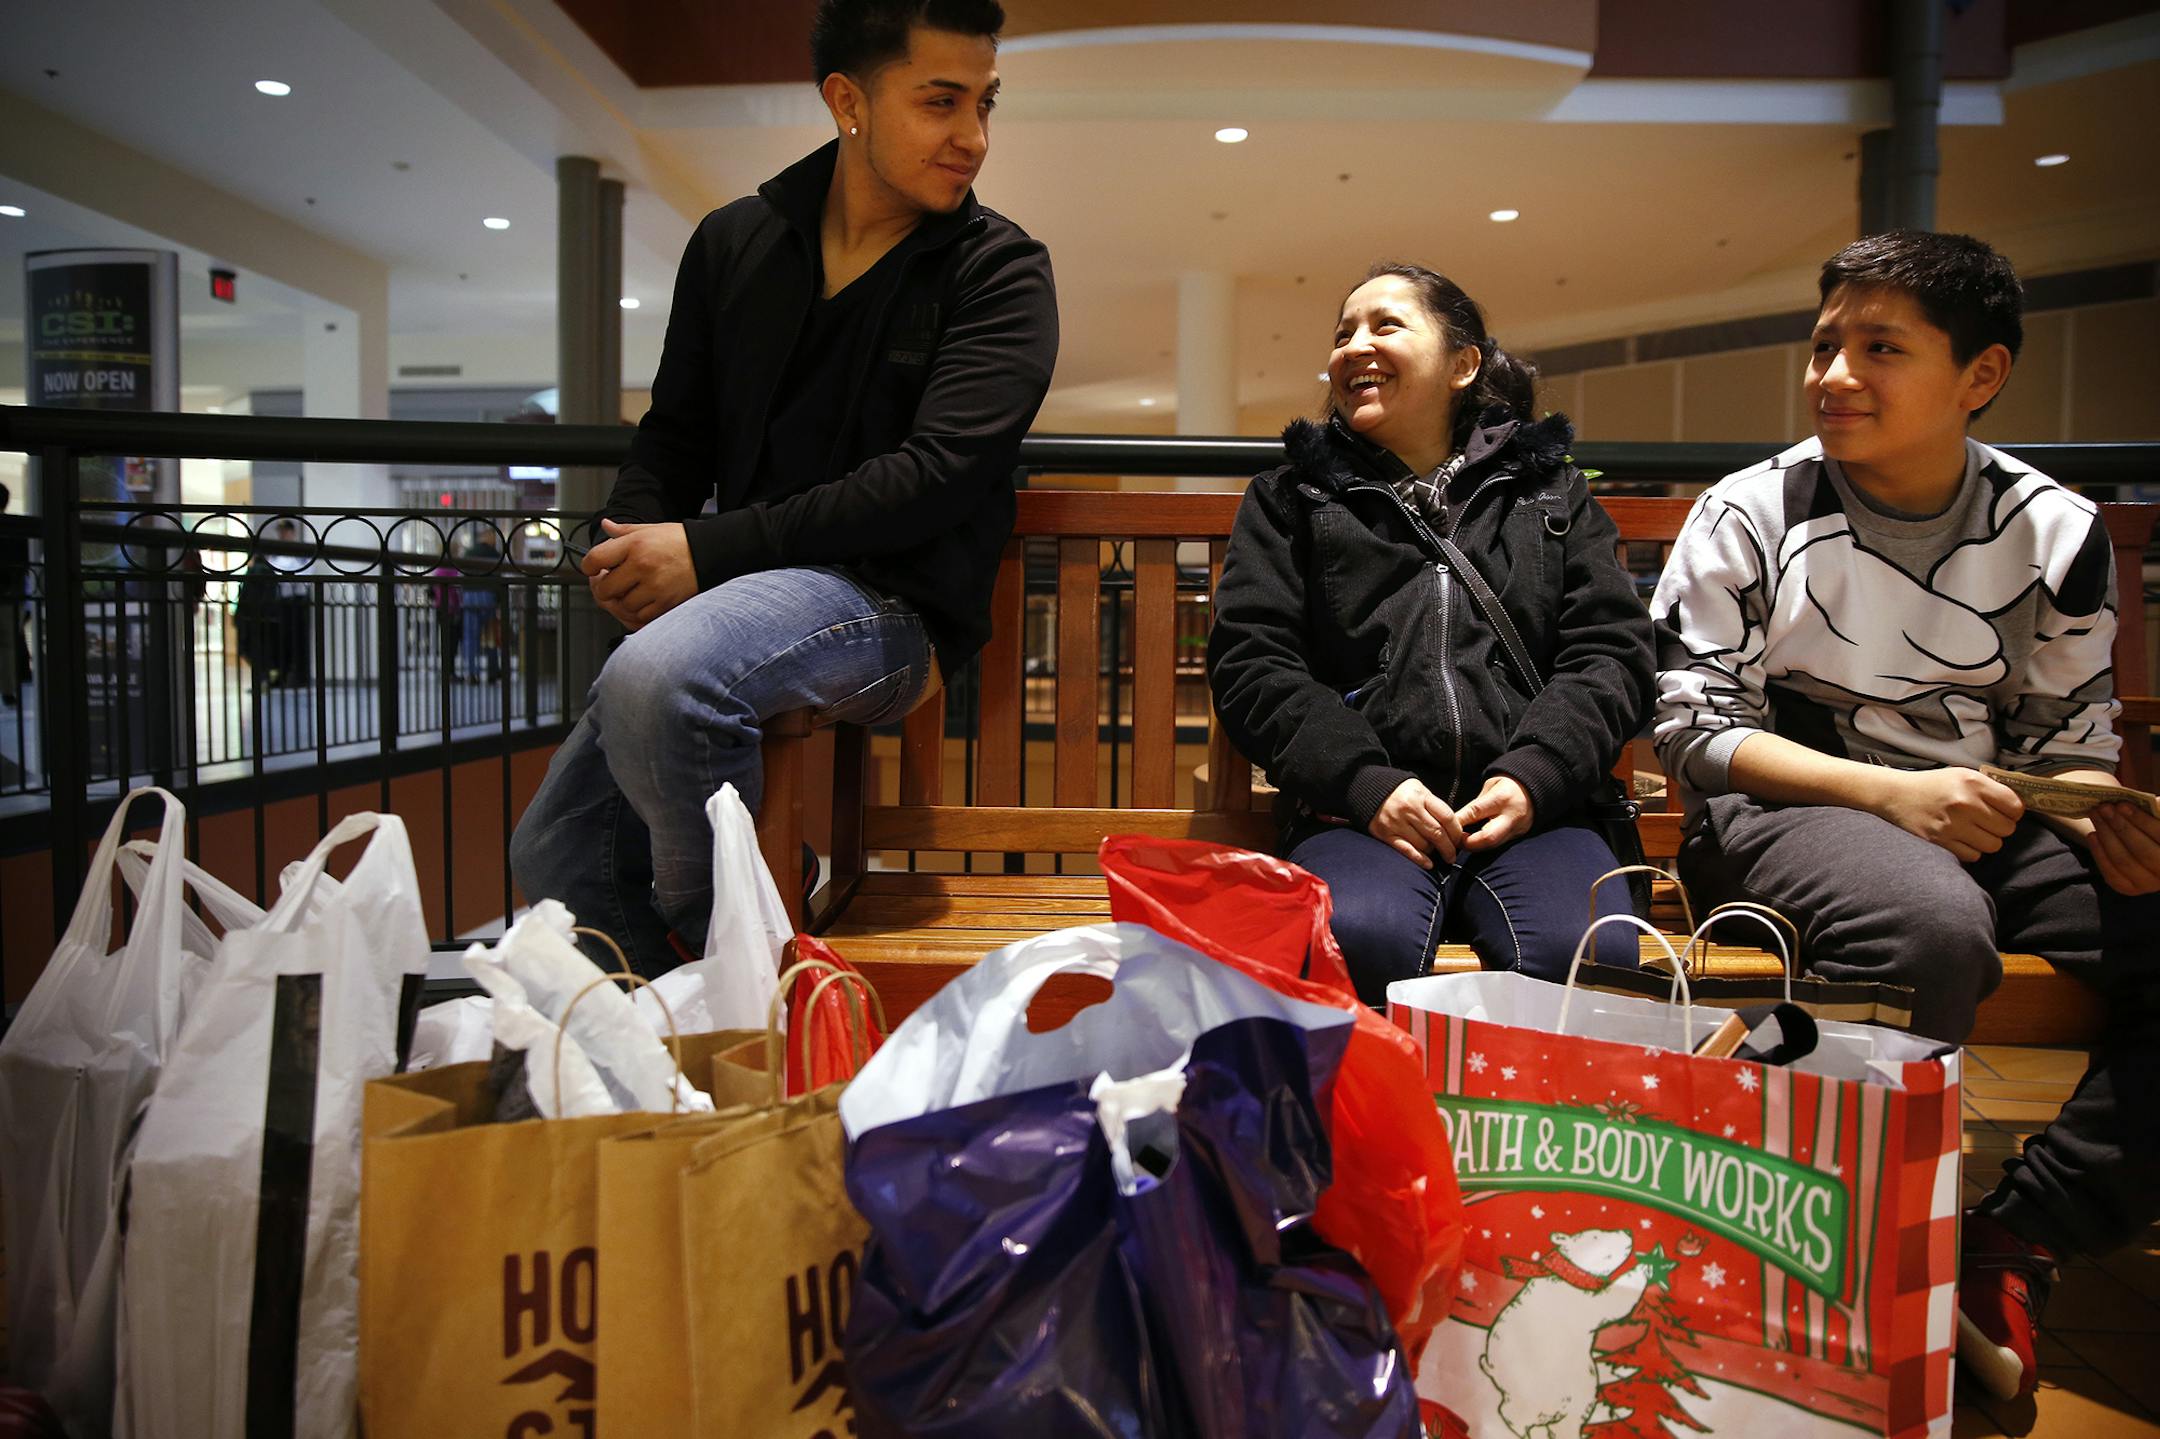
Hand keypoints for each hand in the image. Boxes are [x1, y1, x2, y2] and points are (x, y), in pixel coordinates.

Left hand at [585, 519, 694, 630]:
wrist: (709, 554)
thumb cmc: (680, 542)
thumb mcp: (650, 529)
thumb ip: (623, 531)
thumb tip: (605, 526)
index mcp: (635, 545)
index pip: (595, 559)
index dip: (588, 567)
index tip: (593, 570)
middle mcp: (642, 566)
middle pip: (605, 589)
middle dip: (605, 588)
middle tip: (611, 583)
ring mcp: (654, 587)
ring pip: (622, 605)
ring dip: (623, 601)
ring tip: (631, 591)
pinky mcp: (666, 603)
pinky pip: (641, 616)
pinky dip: (639, 611)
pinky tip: (643, 600)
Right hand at [1369, 778, 1465, 868]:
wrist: (1368, 789)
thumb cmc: (1400, 792)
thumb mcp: (1419, 790)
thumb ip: (1434, 807)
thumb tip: (1453, 829)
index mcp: (1420, 796)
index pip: (1446, 817)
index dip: (1456, 831)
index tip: (1459, 839)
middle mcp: (1409, 809)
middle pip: (1437, 833)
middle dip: (1449, 847)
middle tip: (1452, 855)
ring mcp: (1396, 822)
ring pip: (1423, 844)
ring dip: (1432, 851)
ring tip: (1434, 852)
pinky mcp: (1385, 834)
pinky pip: (1406, 850)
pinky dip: (1419, 859)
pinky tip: (1428, 864)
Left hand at [1459, 774, 1533, 851]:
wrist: (1535, 789)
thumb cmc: (1508, 785)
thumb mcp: (1491, 786)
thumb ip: (1476, 803)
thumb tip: (1457, 819)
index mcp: (1501, 798)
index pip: (1476, 812)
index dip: (1459, 822)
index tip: (1445, 827)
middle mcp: (1510, 816)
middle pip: (1488, 837)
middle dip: (1469, 843)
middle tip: (1455, 842)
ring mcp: (1516, 828)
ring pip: (1494, 845)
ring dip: (1476, 847)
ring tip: (1462, 843)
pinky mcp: (1519, 836)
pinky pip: (1500, 844)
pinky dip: (1485, 845)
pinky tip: (1475, 843)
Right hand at [1874, 767, 2021, 861]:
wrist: (1894, 794)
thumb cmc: (1933, 785)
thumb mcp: (1962, 775)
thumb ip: (1990, 788)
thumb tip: (2019, 808)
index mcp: (1972, 783)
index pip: (2015, 807)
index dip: (2013, 812)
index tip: (2004, 812)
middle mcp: (1964, 803)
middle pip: (2007, 829)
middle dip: (2000, 827)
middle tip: (1986, 822)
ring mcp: (1951, 825)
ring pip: (1992, 845)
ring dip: (1986, 841)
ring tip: (1974, 831)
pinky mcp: (1940, 842)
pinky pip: (1973, 856)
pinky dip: (1970, 850)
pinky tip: (1960, 839)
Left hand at [2088, 804, 2159, 895]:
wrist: (2145, 845)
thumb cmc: (2154, 826)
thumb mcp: (2158, 817)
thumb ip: (2157, 810)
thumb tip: (2146, 801)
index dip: (2141, 820)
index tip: (2122, 804)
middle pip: (2142, 851)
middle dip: (2120, 827)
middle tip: (2104, 807)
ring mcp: (2149, 884)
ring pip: (2124, 861)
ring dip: (2106, 835)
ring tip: (2095, 814)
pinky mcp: (2129, 888)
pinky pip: (2111, 872)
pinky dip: (2099, 853)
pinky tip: (2093, 835)